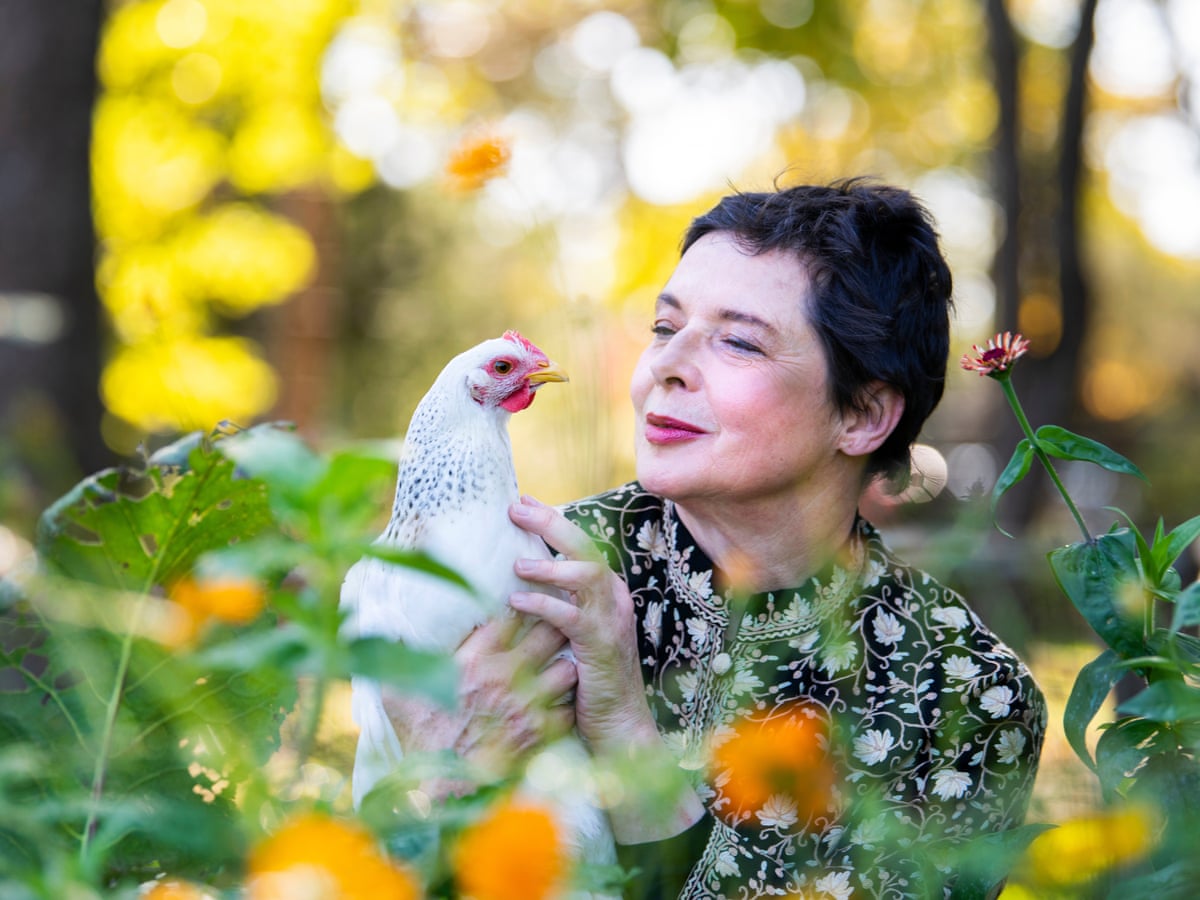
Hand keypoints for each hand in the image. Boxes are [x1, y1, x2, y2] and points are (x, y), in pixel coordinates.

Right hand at [381, 614, 576, 784]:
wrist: (438, 790)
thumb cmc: (417, 739)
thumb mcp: (396, 693)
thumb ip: (397, 659)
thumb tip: (380, 629)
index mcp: (472, 660)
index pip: (510, 616)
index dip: (521, 605)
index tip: (524, 603)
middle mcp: (504, 676)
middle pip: (548, 631)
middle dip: (554, 626)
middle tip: (554, 626)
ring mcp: (526, 705)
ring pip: (567, 668)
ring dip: (565, 665)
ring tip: (561, 664)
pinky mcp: (539, 734)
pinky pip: (568, 708)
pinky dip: (566, 705)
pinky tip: (559, 703)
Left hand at [507, 496, 655, 755]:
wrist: (620, 725)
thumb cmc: (589, 681)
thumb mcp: (572, 635)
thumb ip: (556, 605)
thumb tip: (517, 579)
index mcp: (607, 592)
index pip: (579, 543)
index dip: (550, 520)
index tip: (520, 502)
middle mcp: (614, 598)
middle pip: (585, 546)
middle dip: (549, 523)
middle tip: (515, 508)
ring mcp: (611, 621)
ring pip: (586, 575)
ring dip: (549, 564)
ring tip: (517, 563)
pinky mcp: (600, 646)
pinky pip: (571, 616)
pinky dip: (543, 604)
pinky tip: (516, 601)